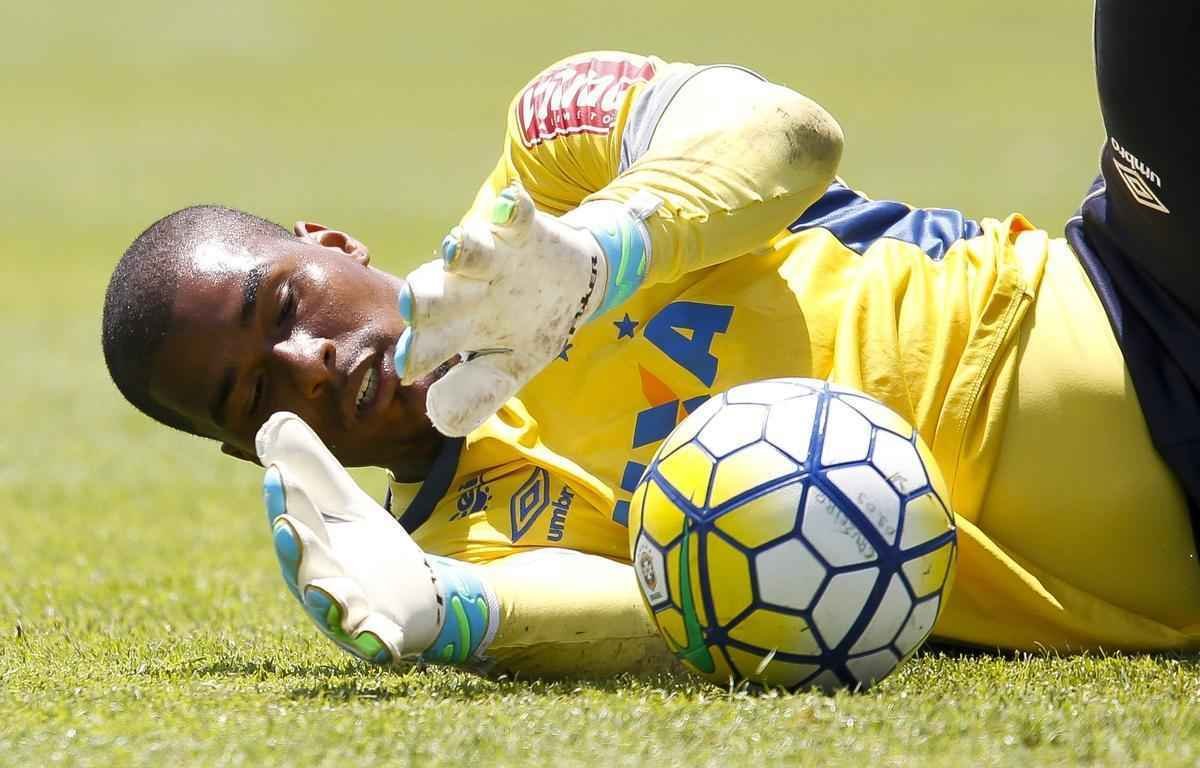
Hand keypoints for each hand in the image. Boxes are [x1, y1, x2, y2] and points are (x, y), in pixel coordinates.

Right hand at [257, 412, 441, 663]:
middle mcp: (317, 584)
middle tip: (289, 527)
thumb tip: (276, 423)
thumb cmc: (368, 551)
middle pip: (302, 566)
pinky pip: (372, 643)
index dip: (285, 501)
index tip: (280, 475)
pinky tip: (378, 643)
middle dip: (296, 548)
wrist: (417, 597)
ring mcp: (346, 614)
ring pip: (330, 608)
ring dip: (327, 598)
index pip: (292, 519)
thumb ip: (315, 471)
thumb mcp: (347, 507)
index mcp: (308, 548)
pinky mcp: (379, 636)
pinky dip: (373, 643)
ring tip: (326, 588)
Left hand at [395, 183, 624, 436]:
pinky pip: (515, 216)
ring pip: (468, 250)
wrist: (566, 284)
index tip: (409, 367)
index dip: (418, 352)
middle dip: (425, 299)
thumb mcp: (505, 371)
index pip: (427, 341)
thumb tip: (439, 417)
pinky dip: (513, 209)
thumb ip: (475, 396)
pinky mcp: (519, 231)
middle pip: (433, 291)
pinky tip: (512, 205)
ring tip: (454, 249)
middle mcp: (459, 289)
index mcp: (449, 328)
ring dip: (462, 249)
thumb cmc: (522, 330)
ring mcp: (489, 257)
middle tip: (413, 305)